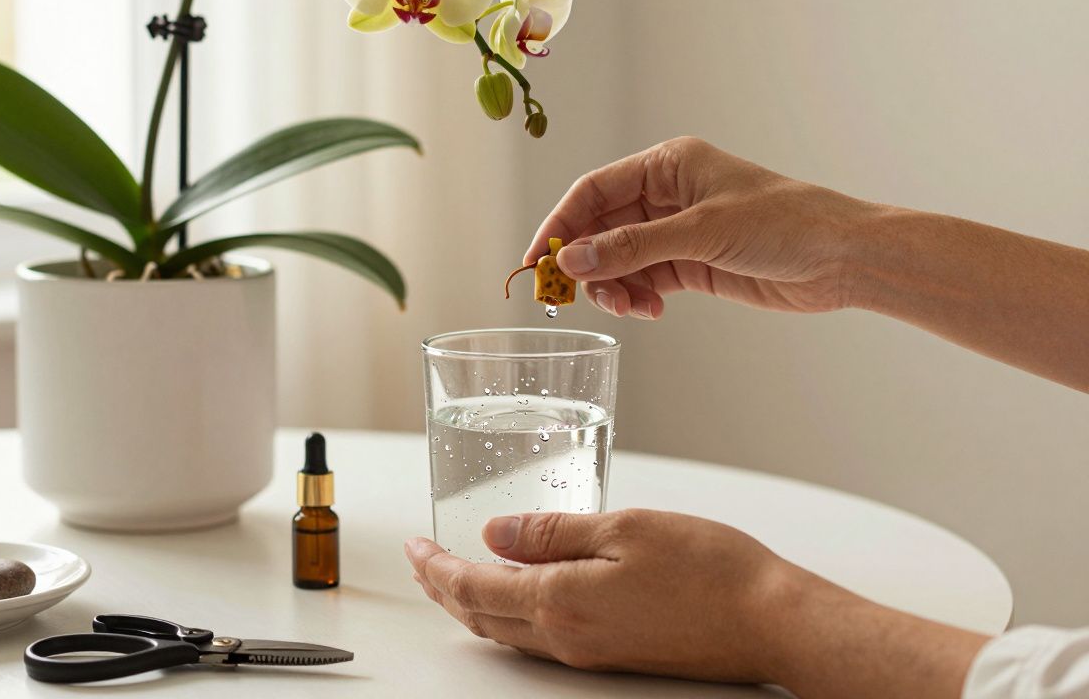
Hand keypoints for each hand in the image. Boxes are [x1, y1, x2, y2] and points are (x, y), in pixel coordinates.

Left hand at [406, 509, 989, 697]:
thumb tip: (493, 534)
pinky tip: (518, 591)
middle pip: (480, 617)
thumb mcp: (623, 527)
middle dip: (443, 587)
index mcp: (561, 601)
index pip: (472, 588)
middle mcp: (566, 637)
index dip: (435, 567)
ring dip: (473, 603)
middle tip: (422, 559)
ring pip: (507, 632)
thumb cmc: (710, 569)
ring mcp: (589, 652)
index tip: (412, 545)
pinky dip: (510, 613)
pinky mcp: (612, 655)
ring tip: (456, 574)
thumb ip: (552, 532)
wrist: (771, 621)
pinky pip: (539, 638)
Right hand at [523, 137, 885, 318]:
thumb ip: (634, 247)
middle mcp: (668, 194)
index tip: (538, 260)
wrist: (842, 258)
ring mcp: (679, 231)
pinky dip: (638, 296)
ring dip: (613, 286)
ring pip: (620, 259)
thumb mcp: (702, 232)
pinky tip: (648, 310)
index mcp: (668, 165)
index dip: (561, 225)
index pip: (594, 191)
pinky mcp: (692, 264)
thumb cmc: (785, 224)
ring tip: (626, 307)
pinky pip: (645, 280)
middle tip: (571, 295)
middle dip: (586, 262)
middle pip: (601, 228)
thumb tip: (575, 260)